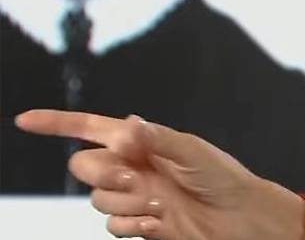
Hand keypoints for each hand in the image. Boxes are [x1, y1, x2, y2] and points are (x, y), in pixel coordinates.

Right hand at [15, 110, 304, 239]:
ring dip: (125, 201)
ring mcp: (134, 196)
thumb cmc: (224, 177)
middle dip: (102, 172)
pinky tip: (159, 222)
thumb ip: (157, 139)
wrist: (241, 217)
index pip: (91, 128)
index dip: (57, 124)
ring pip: (97, 198)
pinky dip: (131, 224)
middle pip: (85, 166)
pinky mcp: (138, 223)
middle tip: (135, 177)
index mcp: (143, 141)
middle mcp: (132, 167)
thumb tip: (124, 127)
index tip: (25, 120)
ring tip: (161, 204)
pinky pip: (112, 224)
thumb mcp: (193, 151)